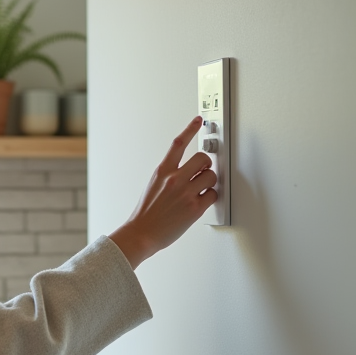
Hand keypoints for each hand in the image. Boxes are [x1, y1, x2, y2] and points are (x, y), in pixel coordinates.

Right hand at [109, 116, 218, 268]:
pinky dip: (210, 198)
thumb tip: (189, 171)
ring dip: (208, 183)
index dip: (190, 129)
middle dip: (206, 166)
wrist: (142, 234)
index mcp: (162, 171)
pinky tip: (200, 202)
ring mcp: (185, 193)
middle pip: (203, 158)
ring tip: (199, 191)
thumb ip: (170, 175)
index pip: (178, 143)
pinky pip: (213, 194)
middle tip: (202, 173)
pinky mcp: (195, 208)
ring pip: (211, 176)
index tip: (198, 120)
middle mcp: (174, 179)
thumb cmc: (146, 213)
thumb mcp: (153, 186)